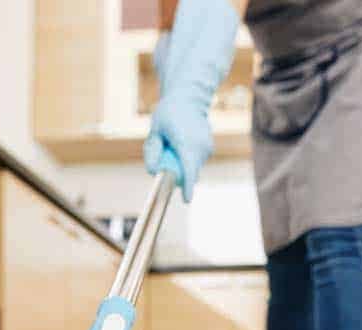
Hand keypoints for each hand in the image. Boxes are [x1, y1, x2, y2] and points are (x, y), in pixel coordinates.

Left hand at [142, 0, 238, 201]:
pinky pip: (195, 162)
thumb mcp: (155, 130)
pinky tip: (182, 143)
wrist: (189, 98)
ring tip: (174, 143)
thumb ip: (152, 151)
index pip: (189, 168)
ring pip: (191, 168)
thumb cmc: (169, 113)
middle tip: (165, 149)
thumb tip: (153, 171)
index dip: (188, 186)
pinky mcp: (209, 149)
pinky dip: (187, 159)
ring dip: (180, 163)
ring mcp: (207, 148)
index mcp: (186, 141)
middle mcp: (200, 146)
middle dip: (175, 171)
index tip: (187, 200)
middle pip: (187, 172)